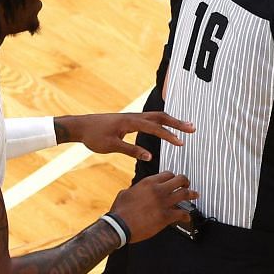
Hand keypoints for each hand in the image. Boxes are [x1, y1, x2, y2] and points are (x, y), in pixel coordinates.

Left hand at [59, 111, 193, 160]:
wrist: (81, 126)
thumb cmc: (94, 136)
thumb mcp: (111, 146)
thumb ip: (131, 150)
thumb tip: (149, 156)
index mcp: (130, 122)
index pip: (155, 128)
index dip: (169, 135)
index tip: (181, 143)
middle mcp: (134, 116)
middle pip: (160, 117)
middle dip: (177, 123)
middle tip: (193, 128)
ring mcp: (132, 117)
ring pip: (156, 117)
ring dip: (171, 121)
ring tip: (186, 127)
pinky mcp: (130, 120)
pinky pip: (150, 119)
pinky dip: (162, 122)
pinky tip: (167, 127)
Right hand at [108, 171, 196, 242]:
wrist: (120, 225)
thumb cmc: (120, 211)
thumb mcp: (126, 193)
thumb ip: (136, 189)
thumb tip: (137, 190)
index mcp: (148, 182)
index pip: (168, 174)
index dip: (173, 177)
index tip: (174, 180)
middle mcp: (158, 190)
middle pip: (180, 180)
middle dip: (185, 181)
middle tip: (187, 184)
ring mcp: (163, 203)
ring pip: (184, 194)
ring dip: (191, 194)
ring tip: (194, 195)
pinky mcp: (166, 216)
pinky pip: (182, 213)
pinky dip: (186, 215)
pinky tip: (187, 217)